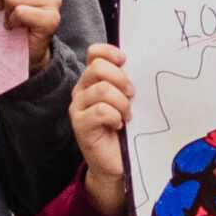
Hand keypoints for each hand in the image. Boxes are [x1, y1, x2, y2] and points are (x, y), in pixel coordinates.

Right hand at [71, 43, 132, 215]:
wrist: (117, 162)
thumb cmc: (125, 129)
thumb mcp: (128, 100)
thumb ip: (126, 82)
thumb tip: (138, 66)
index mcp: (93, 80)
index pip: (94, 53)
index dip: (110, 53)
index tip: (125, 62)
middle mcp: (81, 90)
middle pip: (97, 68)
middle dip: (120, 80)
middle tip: (131, 96)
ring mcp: (78, 107)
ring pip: (102, 90)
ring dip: (121, 103)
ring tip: (127, 115)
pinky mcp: (80, 125)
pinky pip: (101, 111)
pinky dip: (115, 117)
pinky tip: (119, 125)